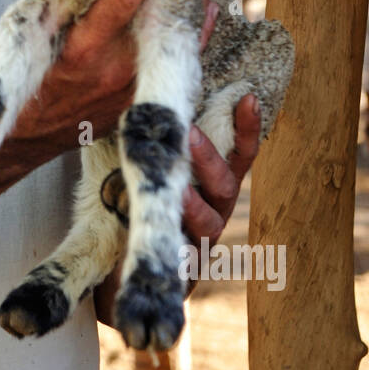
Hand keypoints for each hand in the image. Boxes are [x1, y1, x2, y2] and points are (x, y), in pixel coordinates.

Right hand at [14, 0, 217, 157]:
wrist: (30, 135)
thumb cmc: (28, 75)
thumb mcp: (30, 26)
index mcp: (83, 47)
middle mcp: (117, 69)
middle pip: (164, 11)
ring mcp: (137, 87)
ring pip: (182, 35)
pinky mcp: (147, 98)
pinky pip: (183, 60)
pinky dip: (195, 29)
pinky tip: (205, 5)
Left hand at [95, 94, 261, 324]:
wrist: (121, 268)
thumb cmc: (134, 209)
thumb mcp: (142, 171)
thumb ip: (149, 146)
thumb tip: (133, 103)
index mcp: (211, 184)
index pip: (238, 154)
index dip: (246, 129)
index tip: (248, 98)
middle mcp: (214, 210)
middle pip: (226, 184)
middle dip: (209, 158)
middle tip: (188, 134)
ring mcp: (202, 242)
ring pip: (209, 222)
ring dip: (193, 204)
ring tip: (176, 189)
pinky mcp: (185, 271)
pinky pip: (188, 258)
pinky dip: (179, 246)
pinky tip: (164, 236)